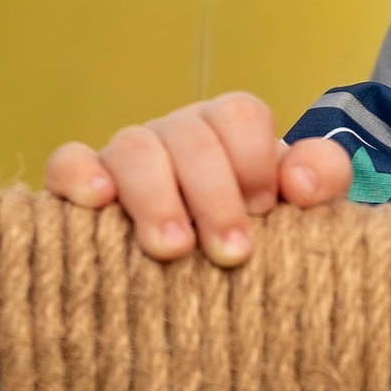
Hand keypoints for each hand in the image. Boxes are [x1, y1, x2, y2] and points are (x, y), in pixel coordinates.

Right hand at [45, 93, 352, 264]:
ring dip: (156, 197)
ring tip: (174, 250)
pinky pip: (67, 162)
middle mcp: (177, 135)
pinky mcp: (82, 186)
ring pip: (133, 147)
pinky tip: (98, 201)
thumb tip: (298, 183)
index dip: (255, 160)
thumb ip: (322, 178)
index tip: (265, 210)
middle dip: (214, 195)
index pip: (239, 114)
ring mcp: (127, 157)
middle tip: (233, 254)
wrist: (207, 276)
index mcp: (229, 130)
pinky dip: (79, 174)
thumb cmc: (256, 233)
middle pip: (189, 133)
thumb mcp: (300, 208)